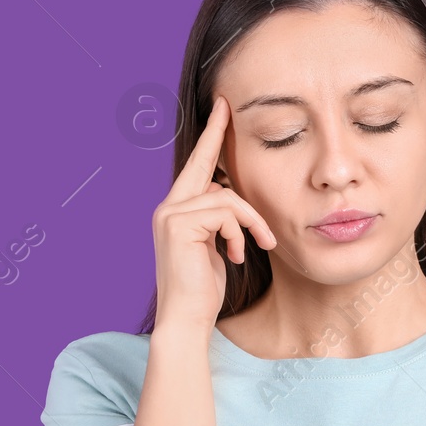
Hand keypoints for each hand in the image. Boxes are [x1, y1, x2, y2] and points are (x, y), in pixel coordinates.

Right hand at [150, 93, 276, 331]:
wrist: (187, 319)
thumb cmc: (204, 291)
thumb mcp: (215, 248)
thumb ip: (218, 221)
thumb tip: (231, 201)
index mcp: (176, 211)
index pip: (196, 168)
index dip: (209, 138)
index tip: (221, 110)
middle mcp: (168, 207)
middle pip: (203, 165)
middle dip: (215, 133)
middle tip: (227, 105)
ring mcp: (169, 213)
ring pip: (226, 196)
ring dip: (250, 221)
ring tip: (258, 246)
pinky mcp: (178, 223)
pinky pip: (225, 212)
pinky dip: (241, 232)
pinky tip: (238, 255)